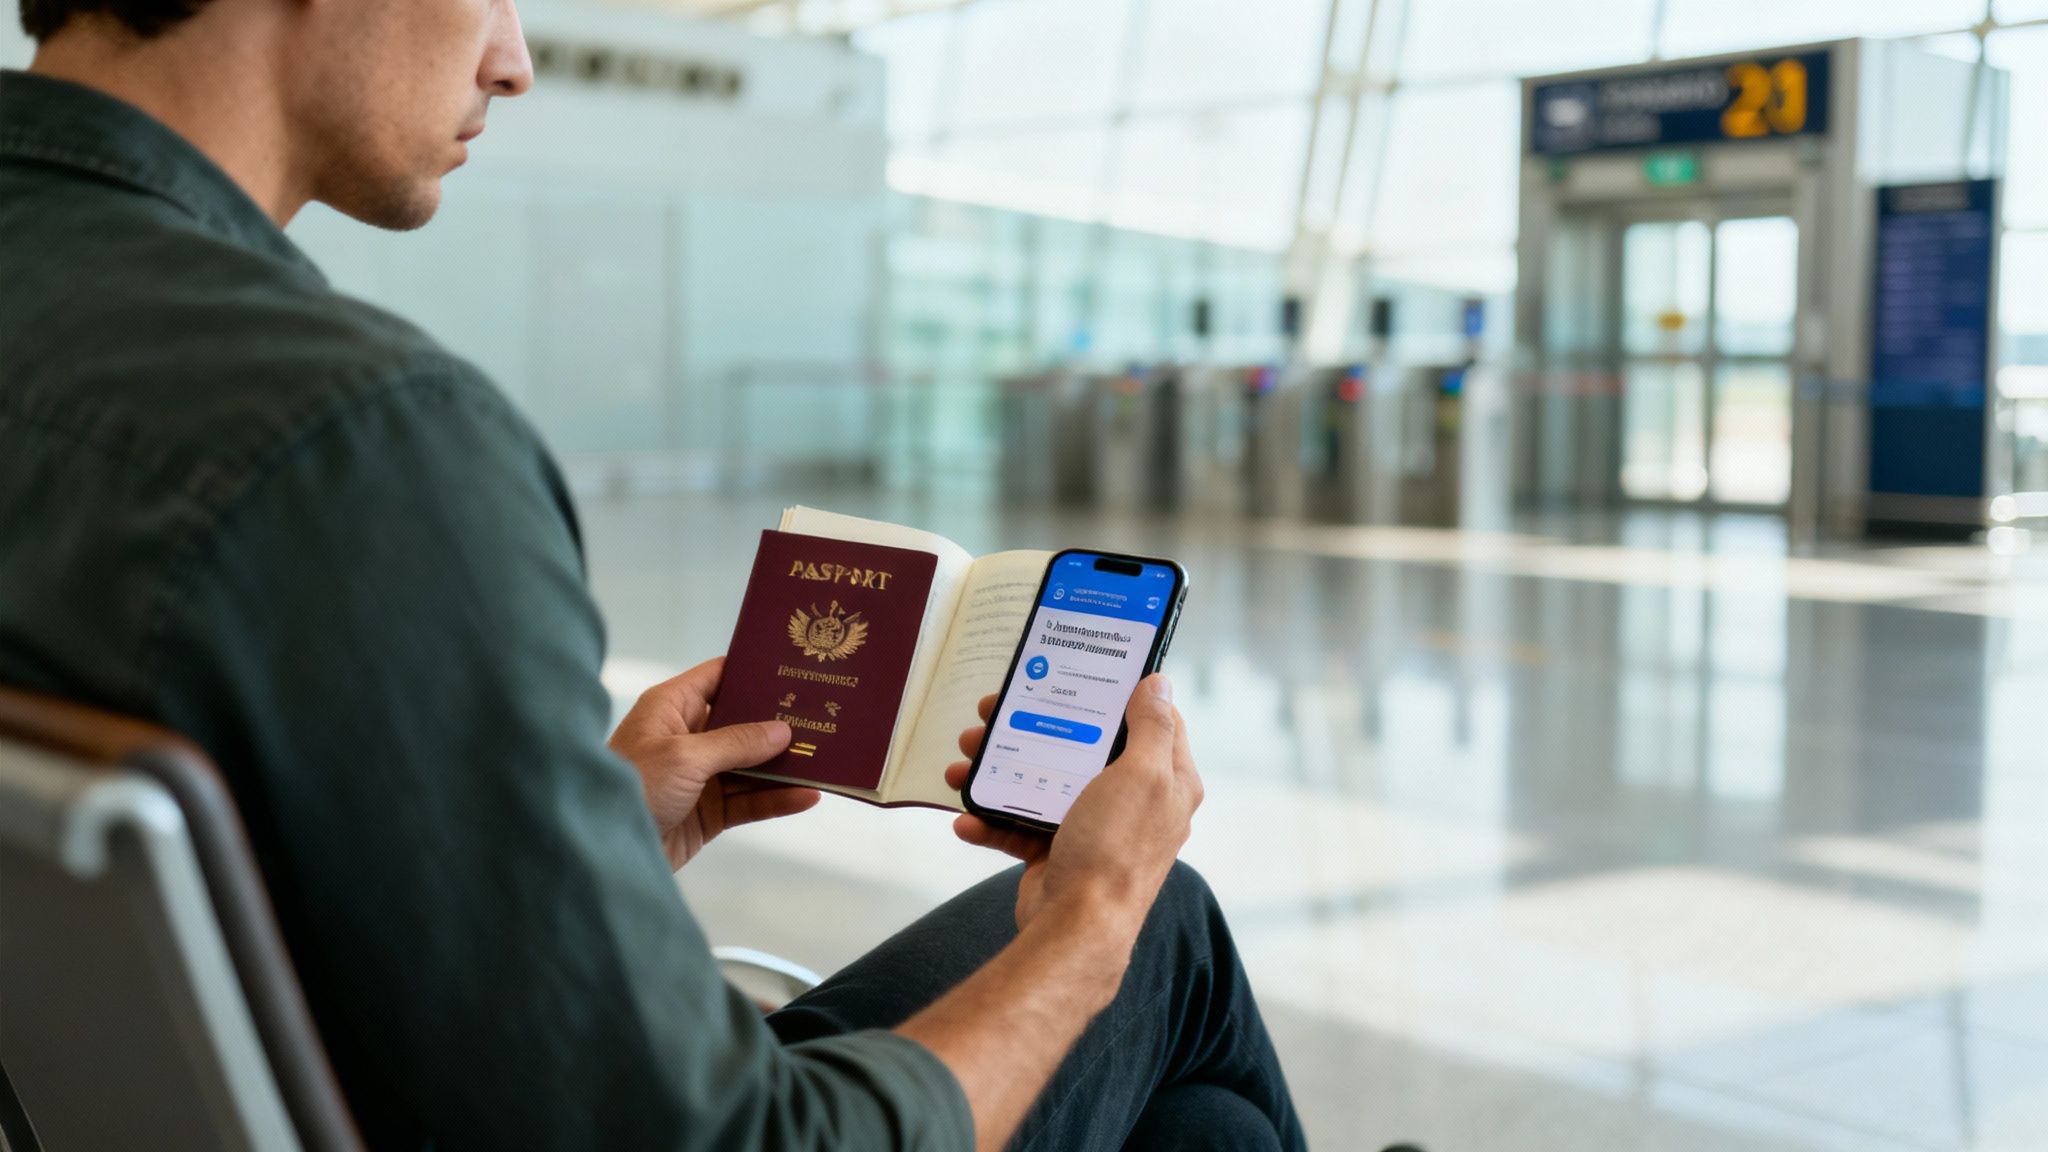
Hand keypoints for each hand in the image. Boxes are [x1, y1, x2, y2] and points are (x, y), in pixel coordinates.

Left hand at [610, 657, 819, 869]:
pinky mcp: (707, 812)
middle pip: (743, 723)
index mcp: (672, 708)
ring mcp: (699, 776)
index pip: (718, 677)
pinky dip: (777, 800)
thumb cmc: (630, 788)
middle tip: (822, 715)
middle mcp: (687, 737)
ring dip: (784, 765)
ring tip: (824, 760)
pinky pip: (749, 801)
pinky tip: (806, 796)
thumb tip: (781, 731)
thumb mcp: (685, 756)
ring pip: (751, 766)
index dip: (753, 673)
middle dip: (778, 724)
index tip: (792, 669)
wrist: (603, 852)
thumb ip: (736, 742)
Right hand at [943, 675, 1200, 936]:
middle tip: (995, 710)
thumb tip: (1159, 684)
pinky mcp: (1057, 854)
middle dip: (1036, 727)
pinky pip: (1019, 827)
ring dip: (999, 769)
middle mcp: (1133, 803)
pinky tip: (966, 816)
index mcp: (1167, 782)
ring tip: (964, 758)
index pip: (1152, 722)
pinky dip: (991, 820)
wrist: (1074, 930)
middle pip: (1083, 747)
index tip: (1083, 671)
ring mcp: (1093, 829)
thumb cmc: (1115, 852)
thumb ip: (1151, 728)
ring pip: (1043, 782)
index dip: (1121, 693)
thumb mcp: (1141, 776)